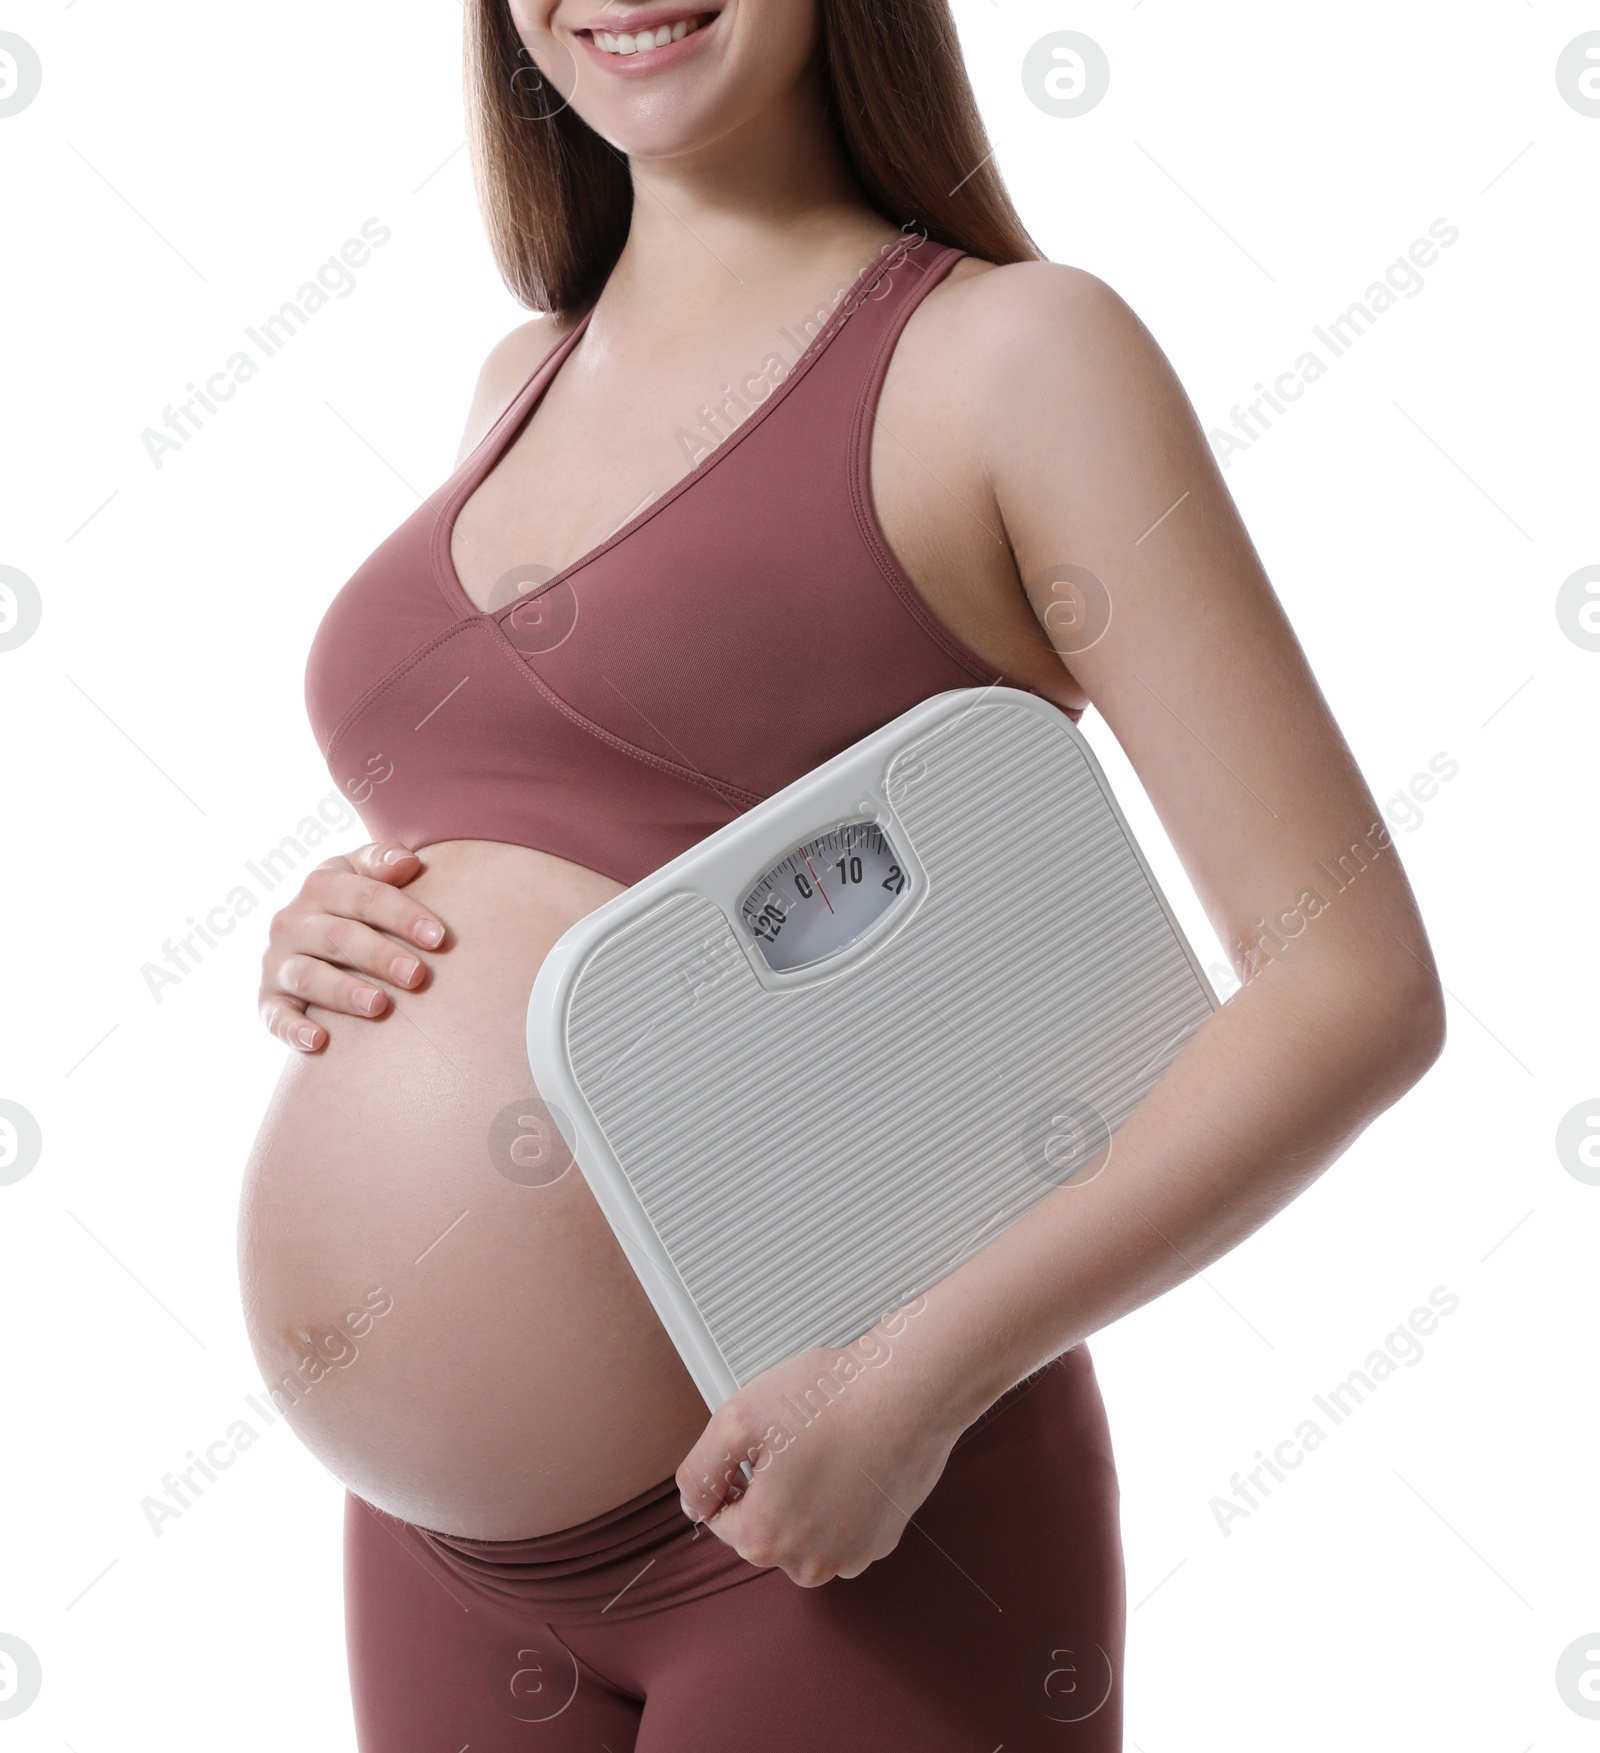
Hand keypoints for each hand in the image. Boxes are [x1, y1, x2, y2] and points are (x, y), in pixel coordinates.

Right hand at [257, 840, 447, 1051]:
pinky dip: (292, 1029)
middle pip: (338, 936)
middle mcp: (291, 921)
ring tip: (379, 1005)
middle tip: (417, 975)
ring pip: (308, 975)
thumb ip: (383, 861)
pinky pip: (275, 1016)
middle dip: (379, 955)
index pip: (363, 895)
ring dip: (342, 991)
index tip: (438, 937)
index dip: (402, 914)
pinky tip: (319, 1041)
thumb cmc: (358, 904)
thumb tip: (406, 862)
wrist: (314, 934)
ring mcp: (277, 961)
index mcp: (321, 885)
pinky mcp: (268, 999)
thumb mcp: (365, 874)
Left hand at [675, 1311, 966, 1587]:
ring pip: (803, 1529)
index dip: (734, 1471)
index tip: (763, 1441)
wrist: (907, 1391)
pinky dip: (842, 1499)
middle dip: (770, 1486)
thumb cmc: (830, 1400)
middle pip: (763, 1526)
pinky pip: (843, 1526)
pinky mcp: (882, 1540)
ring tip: (826, 1446)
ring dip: (806, 1496)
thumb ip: (699, 1470)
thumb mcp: (737, 1418)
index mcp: (764, 1538)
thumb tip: (692, 1503)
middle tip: (795, 1438)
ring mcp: (850, 1555)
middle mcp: (807, 1563)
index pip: (720, 1516)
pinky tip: (853, 1458)